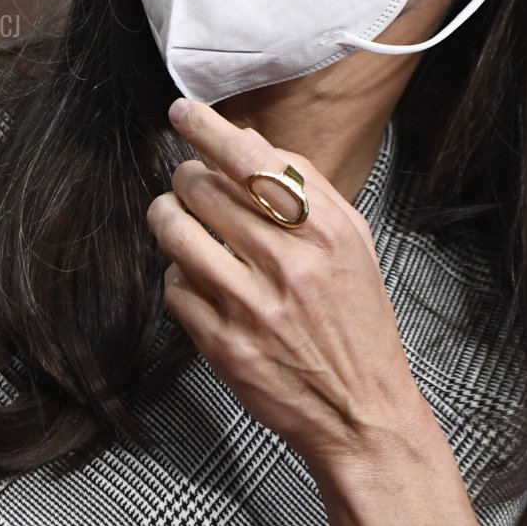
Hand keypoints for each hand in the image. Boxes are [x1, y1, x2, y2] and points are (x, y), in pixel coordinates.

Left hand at [147, 99, 423, 468]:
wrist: (360, 412)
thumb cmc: (357, 322)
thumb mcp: (354, 245)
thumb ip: (308, 187)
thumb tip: (248, 140)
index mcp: (328, 234)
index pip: (253, 162)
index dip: (207, 129)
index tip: (182, 113)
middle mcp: (290, 267)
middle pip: (204, 191)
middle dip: (184, 177)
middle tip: (187, 181)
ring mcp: (253, 310)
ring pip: (177, 235)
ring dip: (166, 216)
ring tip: (173, 215)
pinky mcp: (224, 348)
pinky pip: (174, 289)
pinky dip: (177, 275)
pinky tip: (196, 277)